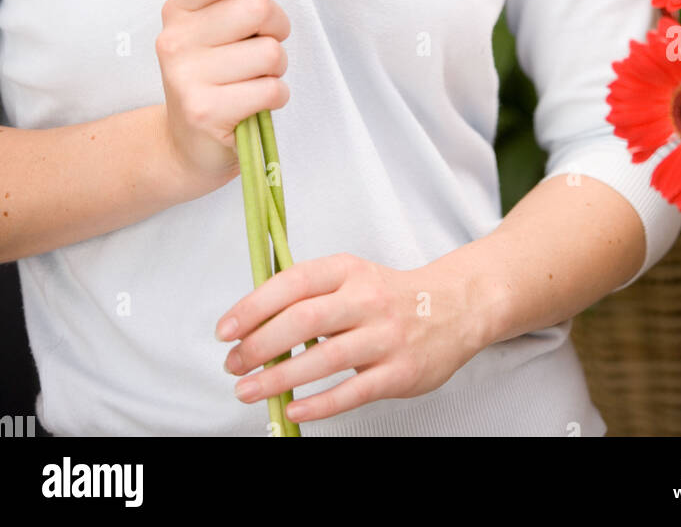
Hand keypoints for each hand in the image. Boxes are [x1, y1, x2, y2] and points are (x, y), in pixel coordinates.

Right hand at [156, 0, 290, 187]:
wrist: (186, 145)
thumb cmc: (214, 72)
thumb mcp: (219, 21)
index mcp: (179, 8)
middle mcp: (175, 39)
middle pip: (258, 9)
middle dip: (278, 27)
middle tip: (263, 44)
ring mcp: (187, 77)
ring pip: (271, 53)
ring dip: (277, 69)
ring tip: (253, 78)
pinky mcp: (206, 112)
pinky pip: (272, 90)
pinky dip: (275, 97)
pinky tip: (252, 104)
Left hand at [215, 252, 485, 423]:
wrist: (454, 308)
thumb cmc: (389, 295)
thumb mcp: (352, 276)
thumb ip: (309, 292)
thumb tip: (252, 319)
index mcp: (349, 270)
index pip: (293, 282)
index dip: (254, 306)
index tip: (226, 330)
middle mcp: (367, 299)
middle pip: (305, 320)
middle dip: (260, 345)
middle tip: (234, 364)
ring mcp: (386, 337)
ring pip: (325, 359)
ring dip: (279, 379)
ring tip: (249, 391)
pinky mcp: (400, 372)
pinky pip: (352, 392)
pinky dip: (318, 405)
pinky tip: (292, 410)